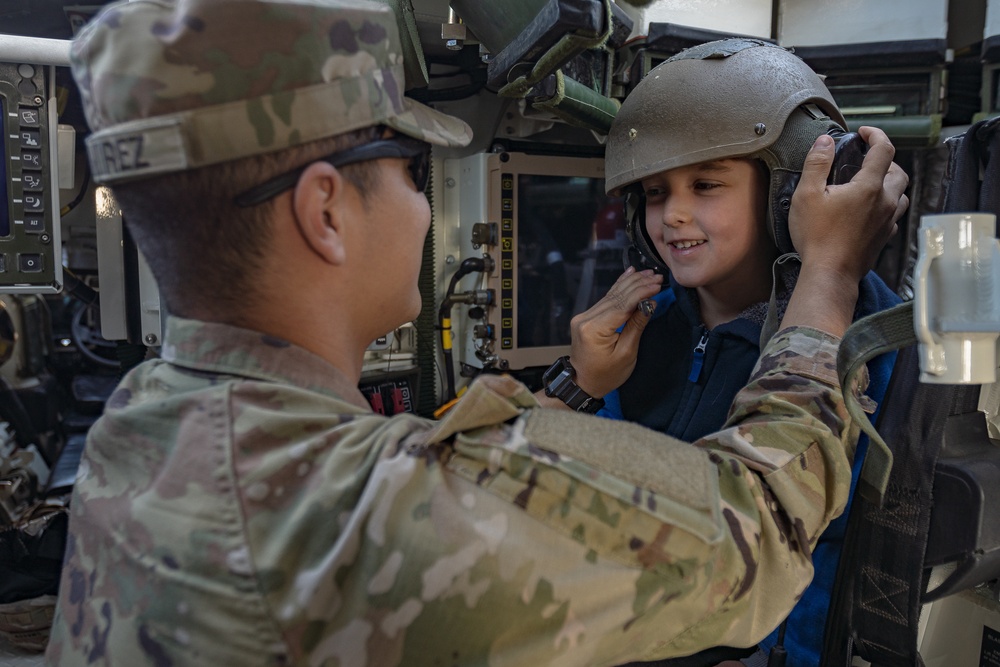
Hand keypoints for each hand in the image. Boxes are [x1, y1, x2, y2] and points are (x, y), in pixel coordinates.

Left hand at [568, 267, 662, 396]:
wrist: (583, 383)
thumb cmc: (605, 375)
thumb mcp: (626, 354)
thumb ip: (636, 326)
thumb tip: (649, 304)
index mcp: (594, 329)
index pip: (622, 305)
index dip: (641, 292)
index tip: (657, 284)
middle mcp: (586, 319)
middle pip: (616, 296)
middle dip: (639, 284)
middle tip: (657, 276)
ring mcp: (584, 316)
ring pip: (611, 294)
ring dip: (631, 283)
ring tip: (648, 273)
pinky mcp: (586, 317)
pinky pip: (606, 299)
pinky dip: (619, 287)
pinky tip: (629, 275)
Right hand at [780, 126, 908, 336]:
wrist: (829, 274)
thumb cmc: (817, 237)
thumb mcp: (806, 195)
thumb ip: (816, 164)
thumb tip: (824, 142)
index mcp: (869, 187)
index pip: (884, 149)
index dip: (875, 135)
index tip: (863, 133)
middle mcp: (885, 202)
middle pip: (899, 171)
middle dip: (885, 159)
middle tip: (866, 159)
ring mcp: (888, 221)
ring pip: (901, 193)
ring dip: (890, 183)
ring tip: (870, 183)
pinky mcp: (884, 237)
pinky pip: (894, 214)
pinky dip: (886, 205)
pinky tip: (869, 210)